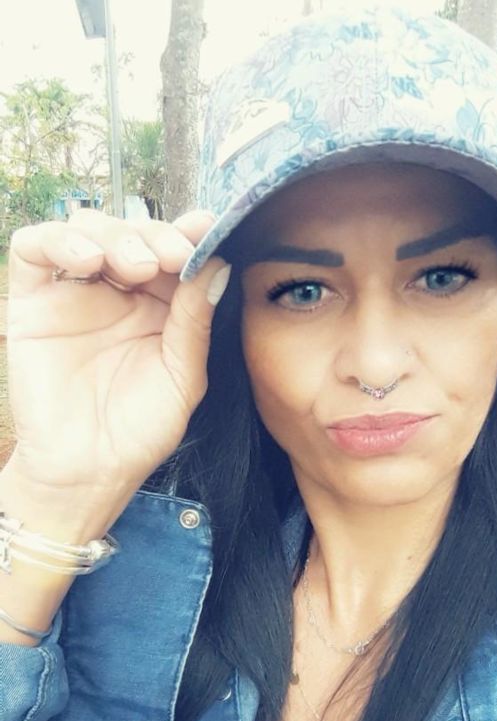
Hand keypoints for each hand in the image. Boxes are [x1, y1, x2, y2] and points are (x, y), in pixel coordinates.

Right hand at [4, 209, 228, 505]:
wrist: (88, 470)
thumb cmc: (140, 430)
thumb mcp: (182, 377)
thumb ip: (195, 322)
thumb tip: (218, 264)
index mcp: (160, 307)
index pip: (171, 253)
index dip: (188, 234)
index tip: (206, 229)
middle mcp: (118, 293)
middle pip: (132, 233)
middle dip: (155, 236)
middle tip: (172, 256)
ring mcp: (75, 293)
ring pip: (86, 230)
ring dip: (114, 235)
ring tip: (136, 265)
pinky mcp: (33, 302)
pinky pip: (33, 250)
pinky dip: (57, 240)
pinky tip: (88, 262)